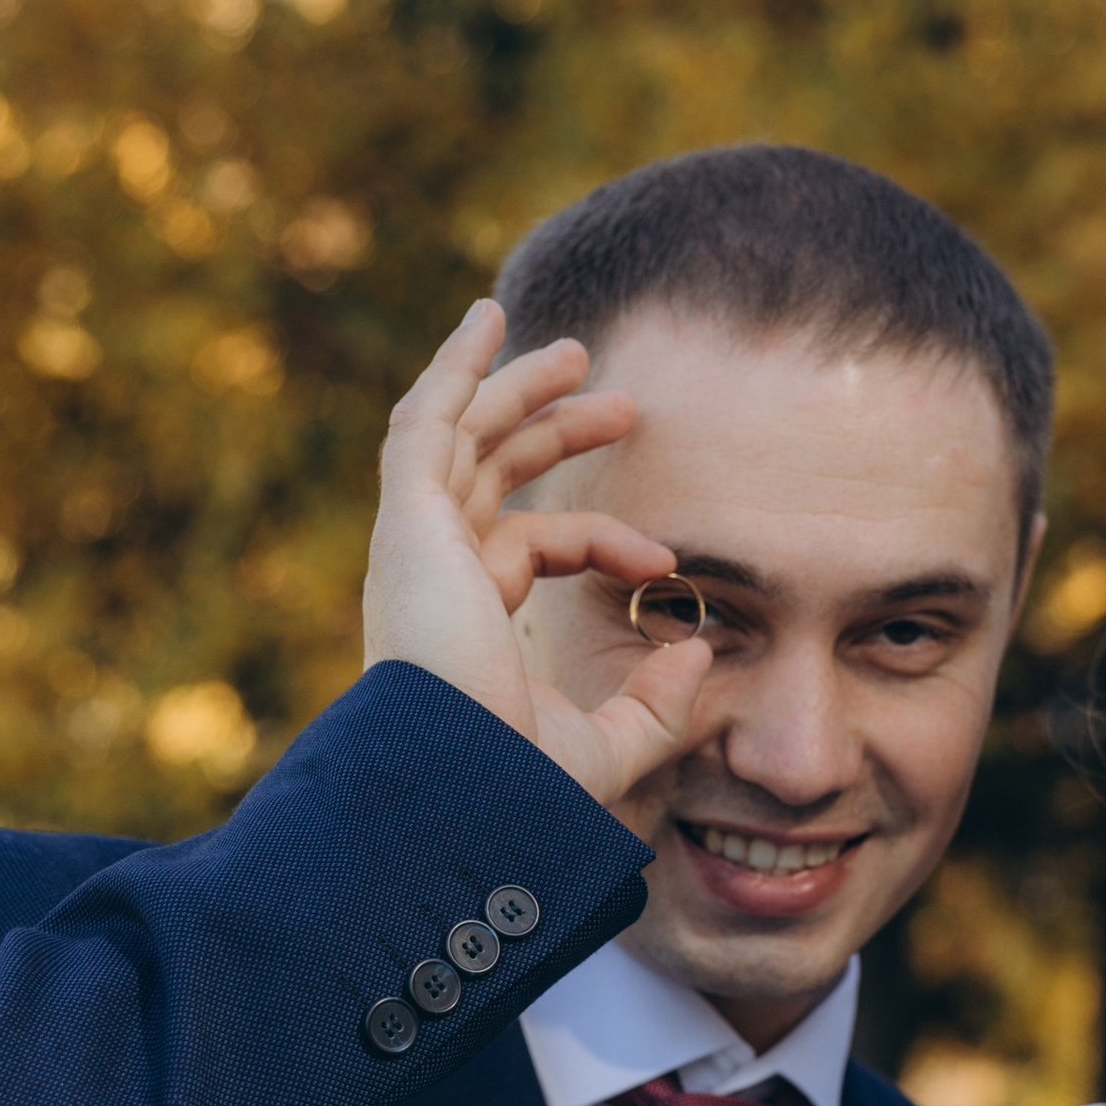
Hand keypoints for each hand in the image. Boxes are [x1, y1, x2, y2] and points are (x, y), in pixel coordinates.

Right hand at [360, 302, 711, 805]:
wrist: (456, 786)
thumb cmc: (516, 785)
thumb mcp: (606, 749)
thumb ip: (656, 708)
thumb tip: (699, 651)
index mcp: (463, 621)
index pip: (530, 547)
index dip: (602, 538)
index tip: (665, 554)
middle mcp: (430, 576)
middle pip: (492, 477)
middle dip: (554, 432)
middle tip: (623, 404)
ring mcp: (412, 546)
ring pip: (462, 438)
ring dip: (516, 387)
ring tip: (575, 350)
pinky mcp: (406, 520)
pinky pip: (424, 423)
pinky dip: (453, 368)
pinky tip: (487, 318)